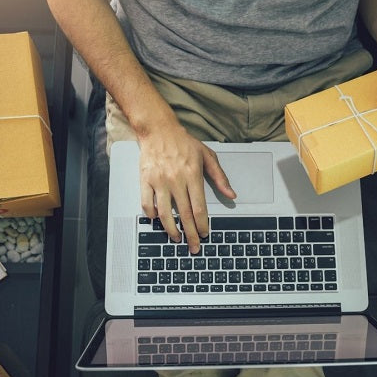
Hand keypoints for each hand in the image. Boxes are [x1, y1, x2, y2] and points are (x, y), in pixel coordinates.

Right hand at [138, 125, 235, 253]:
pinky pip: (146, 203)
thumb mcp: (207, 156)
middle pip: (184, 214)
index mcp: (193, 175)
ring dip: (171, 229)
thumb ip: (220, 177)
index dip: (202, 225)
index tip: (205, 234)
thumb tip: (231, 195)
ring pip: (164, 213)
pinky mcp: (145, 180)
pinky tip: (157, 220)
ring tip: (176, 238)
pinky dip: (151, 215)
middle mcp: (176, 179)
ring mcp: (159, 181)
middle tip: (193, 247)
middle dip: (190, 234)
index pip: (199, 207)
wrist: (158, 130)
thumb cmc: (183, 142)